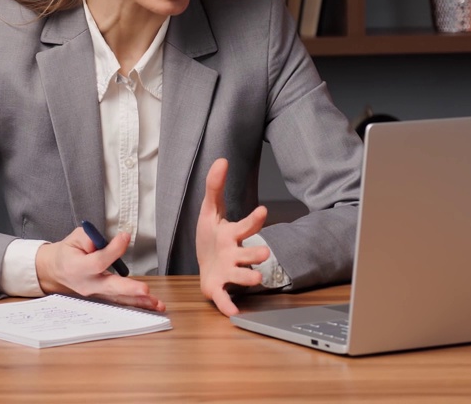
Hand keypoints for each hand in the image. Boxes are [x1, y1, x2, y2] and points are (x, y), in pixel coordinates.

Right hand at [34, 227, 164, 311]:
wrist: (57, 270)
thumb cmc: (69, 252)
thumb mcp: (74, 238)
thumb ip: (90, 238)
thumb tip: (110, 242)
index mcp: (77, 268)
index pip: (98, 261)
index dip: (113, 250)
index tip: (125, 237)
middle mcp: (87, 284)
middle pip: (110, 287)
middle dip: (129, 289)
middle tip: (145, 290)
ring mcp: (96, 293)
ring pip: (118, 297)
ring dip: (139, 300)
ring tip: (156, 302)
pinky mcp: (104, 296)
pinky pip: (121, 300)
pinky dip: (137, 302)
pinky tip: (153, 305)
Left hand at [195, 157, 269, 316]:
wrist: (206, 264)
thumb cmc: (212, 238)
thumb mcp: (209, 211)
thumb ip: (214, 187)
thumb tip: (221, 160)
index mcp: (232, 235)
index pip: (245, 226)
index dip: (253, 220)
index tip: (262, 211)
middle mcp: (234, 254)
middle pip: (248, 254)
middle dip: (255, 254)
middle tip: (264, 252)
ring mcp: (228, 271)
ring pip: (241, 276)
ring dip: (248, 277)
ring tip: (257, 278)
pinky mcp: (218, 287)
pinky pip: (225, 297)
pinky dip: (229, 304)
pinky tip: (233, 312)